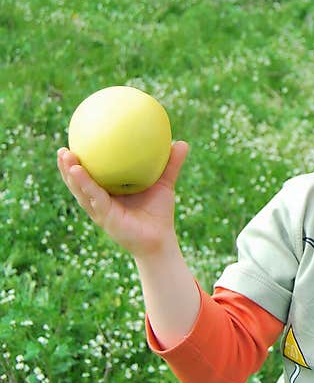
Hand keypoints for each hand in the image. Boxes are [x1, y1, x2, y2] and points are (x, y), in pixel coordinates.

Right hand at [57, 141, 188, 257]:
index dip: (80, 161)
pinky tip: (78, 171)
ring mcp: (100, 210)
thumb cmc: (160, 213)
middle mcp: (101, 201)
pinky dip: (84, 183)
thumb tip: (182, 142)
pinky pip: (93, 197)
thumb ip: (171, 164)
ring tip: (64, 155)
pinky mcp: (105, 216)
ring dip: (69, 173)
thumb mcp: (165, 184)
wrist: (161, 240)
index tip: (74, 142)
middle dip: (67, 166)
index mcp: (109, 193)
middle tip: (62, 149)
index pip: (91, 175)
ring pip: (80, 189)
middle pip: (78, 182)